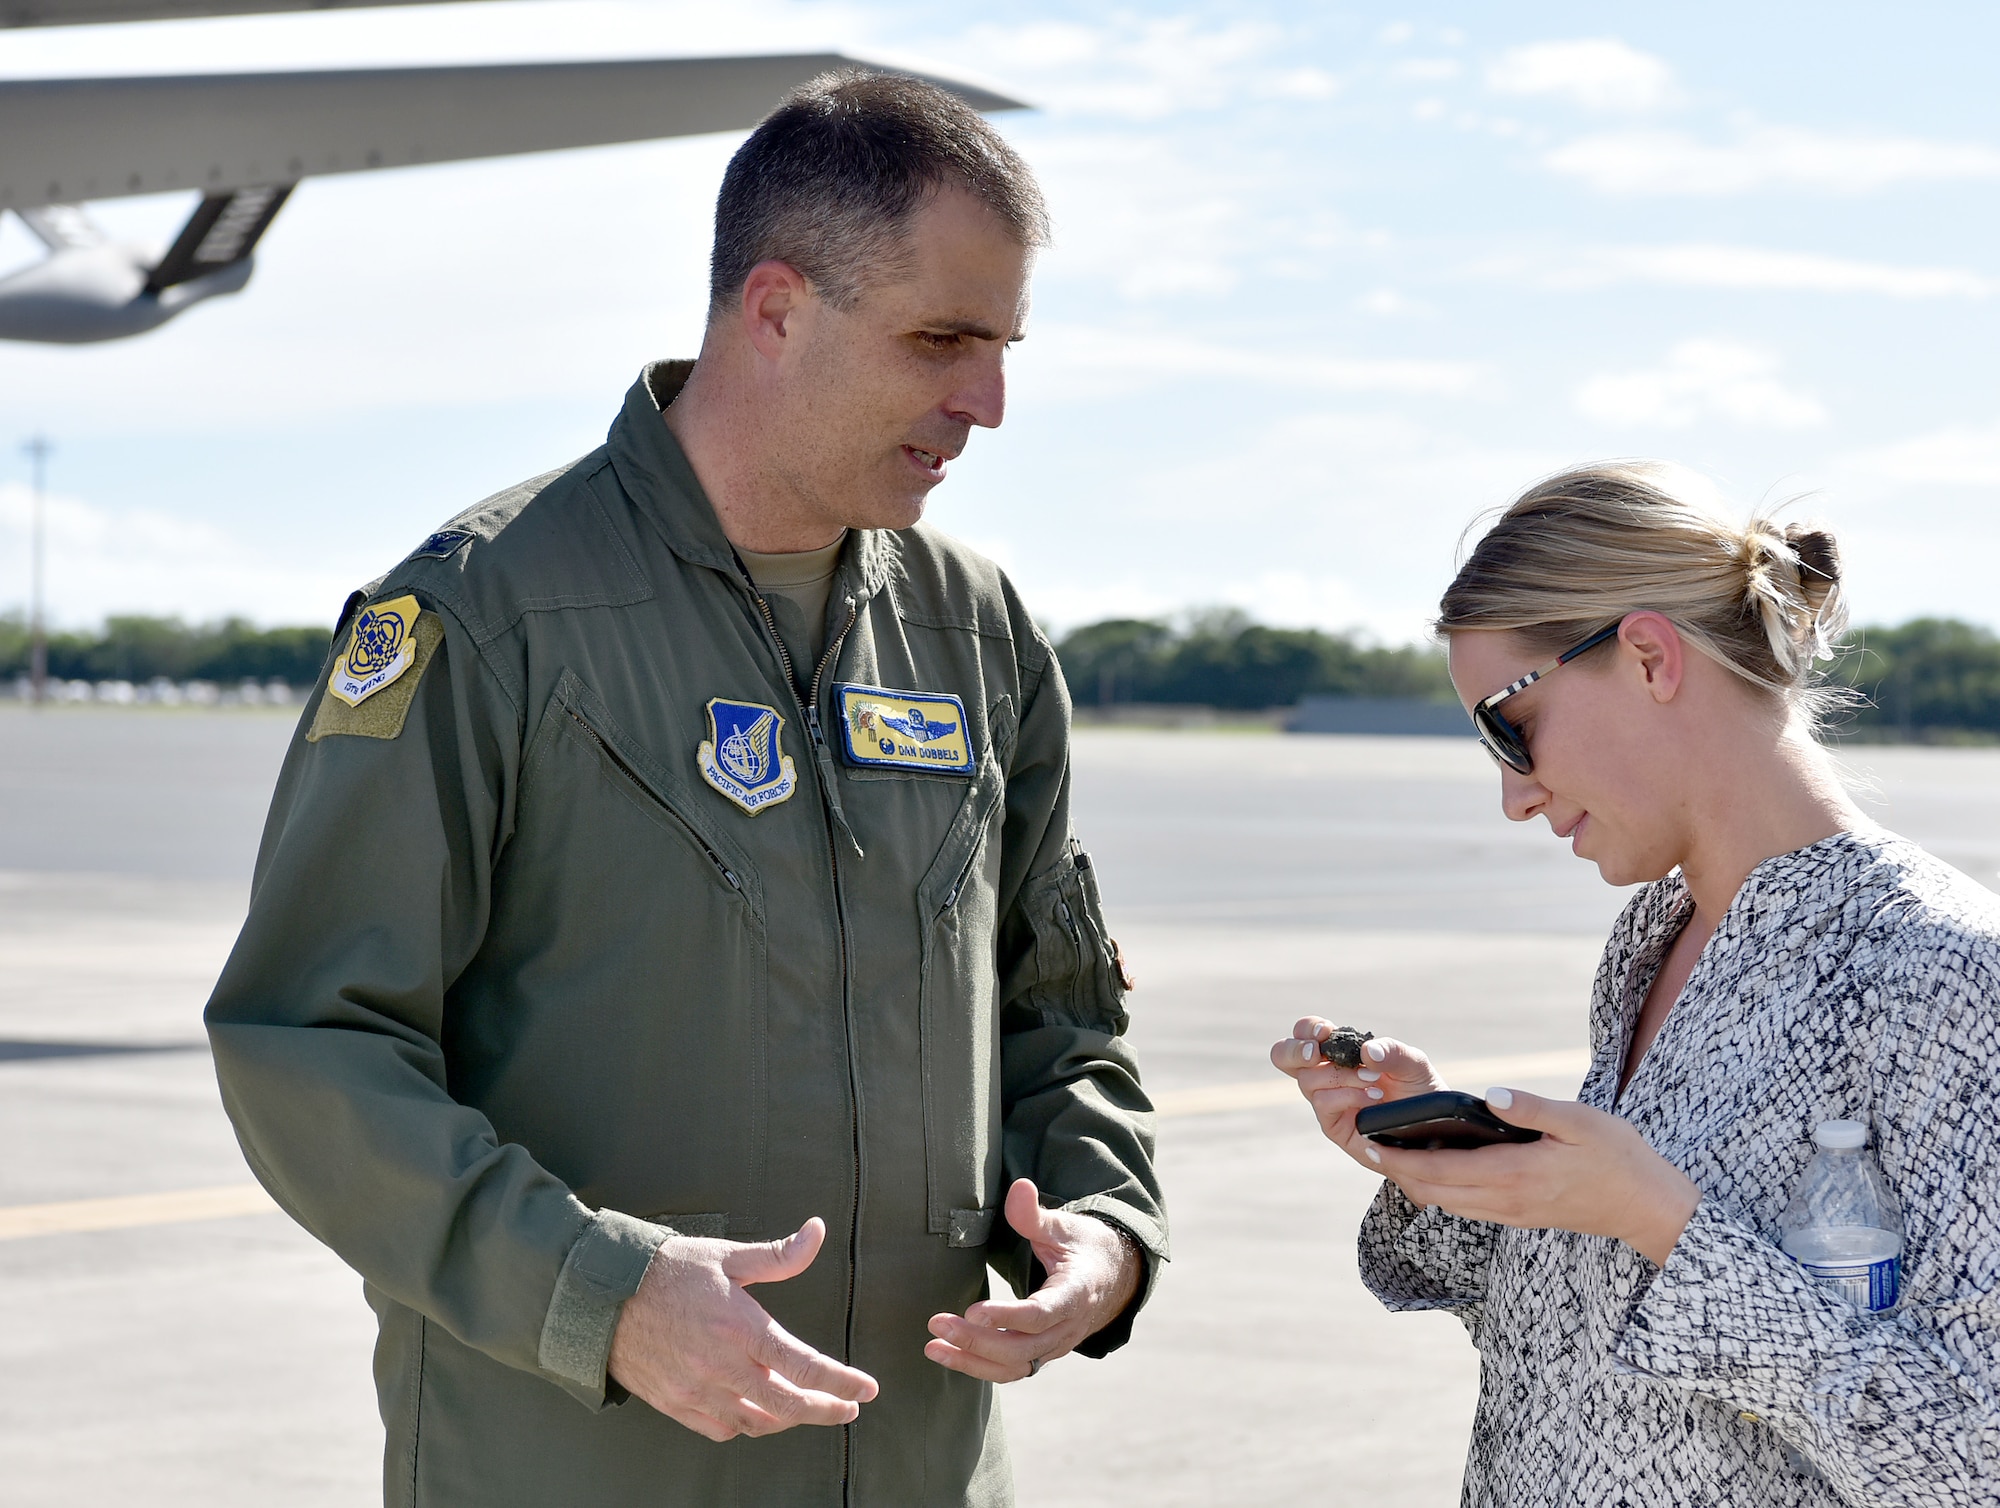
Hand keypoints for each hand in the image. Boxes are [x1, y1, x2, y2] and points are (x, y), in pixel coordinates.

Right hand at [608, 1217, 878, 1441]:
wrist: (604, 1296)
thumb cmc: (669, 1270)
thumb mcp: (727, 1255)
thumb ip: (778, 1255)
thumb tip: (816, 1231)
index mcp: (741, 1327)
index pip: (805, 1365)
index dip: (841, 1382)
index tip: (866, 1389)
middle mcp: (722, 1366)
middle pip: (788, 1404)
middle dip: (826, 1410)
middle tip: (849, 1409)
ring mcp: (697, 1391)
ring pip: (757, 1422)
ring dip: (789, 1420)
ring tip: (809, 1409)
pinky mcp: (676, 1404)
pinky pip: (721, 1430)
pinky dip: (748, 1426)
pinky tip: (760, 1414)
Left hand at [924, 1178, 1140, 1382]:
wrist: (1112, 1277)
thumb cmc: (1083, 1246)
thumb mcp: (1064, 1226)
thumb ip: (1036, 1214)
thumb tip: (1019, 1187)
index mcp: (1076, 1294)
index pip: (1040, 1314)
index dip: (1007, 1317)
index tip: (973, 1311)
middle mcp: (1067, 1328)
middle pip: (1021, 1348)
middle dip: (976, 1341)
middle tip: (937, 1323)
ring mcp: (1056, 1345)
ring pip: (1014, 1367)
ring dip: (972, 1362)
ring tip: (933, 1348)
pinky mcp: (1043, 1353)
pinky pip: (1012, 1370)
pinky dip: (981, 1368)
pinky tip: (950, 1355)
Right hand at [1269, 1017, 1448, 1170]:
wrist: (1431, 1131)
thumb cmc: (1419, 1092)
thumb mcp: (1414, 1064)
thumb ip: (1393, 1052)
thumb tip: (1367, 1050)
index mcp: (1338, 1053)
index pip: (1305, 1033)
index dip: (1308, 1030)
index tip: (1326, 1032)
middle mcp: (1326, 1075)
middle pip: (1283, 1055)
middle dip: (1295, 1050)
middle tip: (1316, 1052)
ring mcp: (1326, 1100)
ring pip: (1307, 1080)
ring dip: (1341, 1076)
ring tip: (1374, 1081)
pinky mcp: (1333, 1125)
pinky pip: (1323, 1104)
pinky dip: (1347, 1096)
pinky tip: (1372, 1099)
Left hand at [1363, 1087, 1700, 1265]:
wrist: (1647, 1207)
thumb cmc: (1618, 1157)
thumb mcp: (1580, 1121)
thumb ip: (1532, 1108)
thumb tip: (1489, 1094)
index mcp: (1513, 1174)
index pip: (1440, 1170)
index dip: (1399, 1158)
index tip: (1370, 1141)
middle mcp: (1505, 1200)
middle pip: (1432, 1192)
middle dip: (1396, 1171)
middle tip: (1368, 1144)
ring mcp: (1511, 1213)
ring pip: (1446, 1204)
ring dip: (1416, 1182)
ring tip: (1393, 1153)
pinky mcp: (1519, 1216)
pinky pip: (1467, 1208)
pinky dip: (1441, 1189)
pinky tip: (1437, 1166)